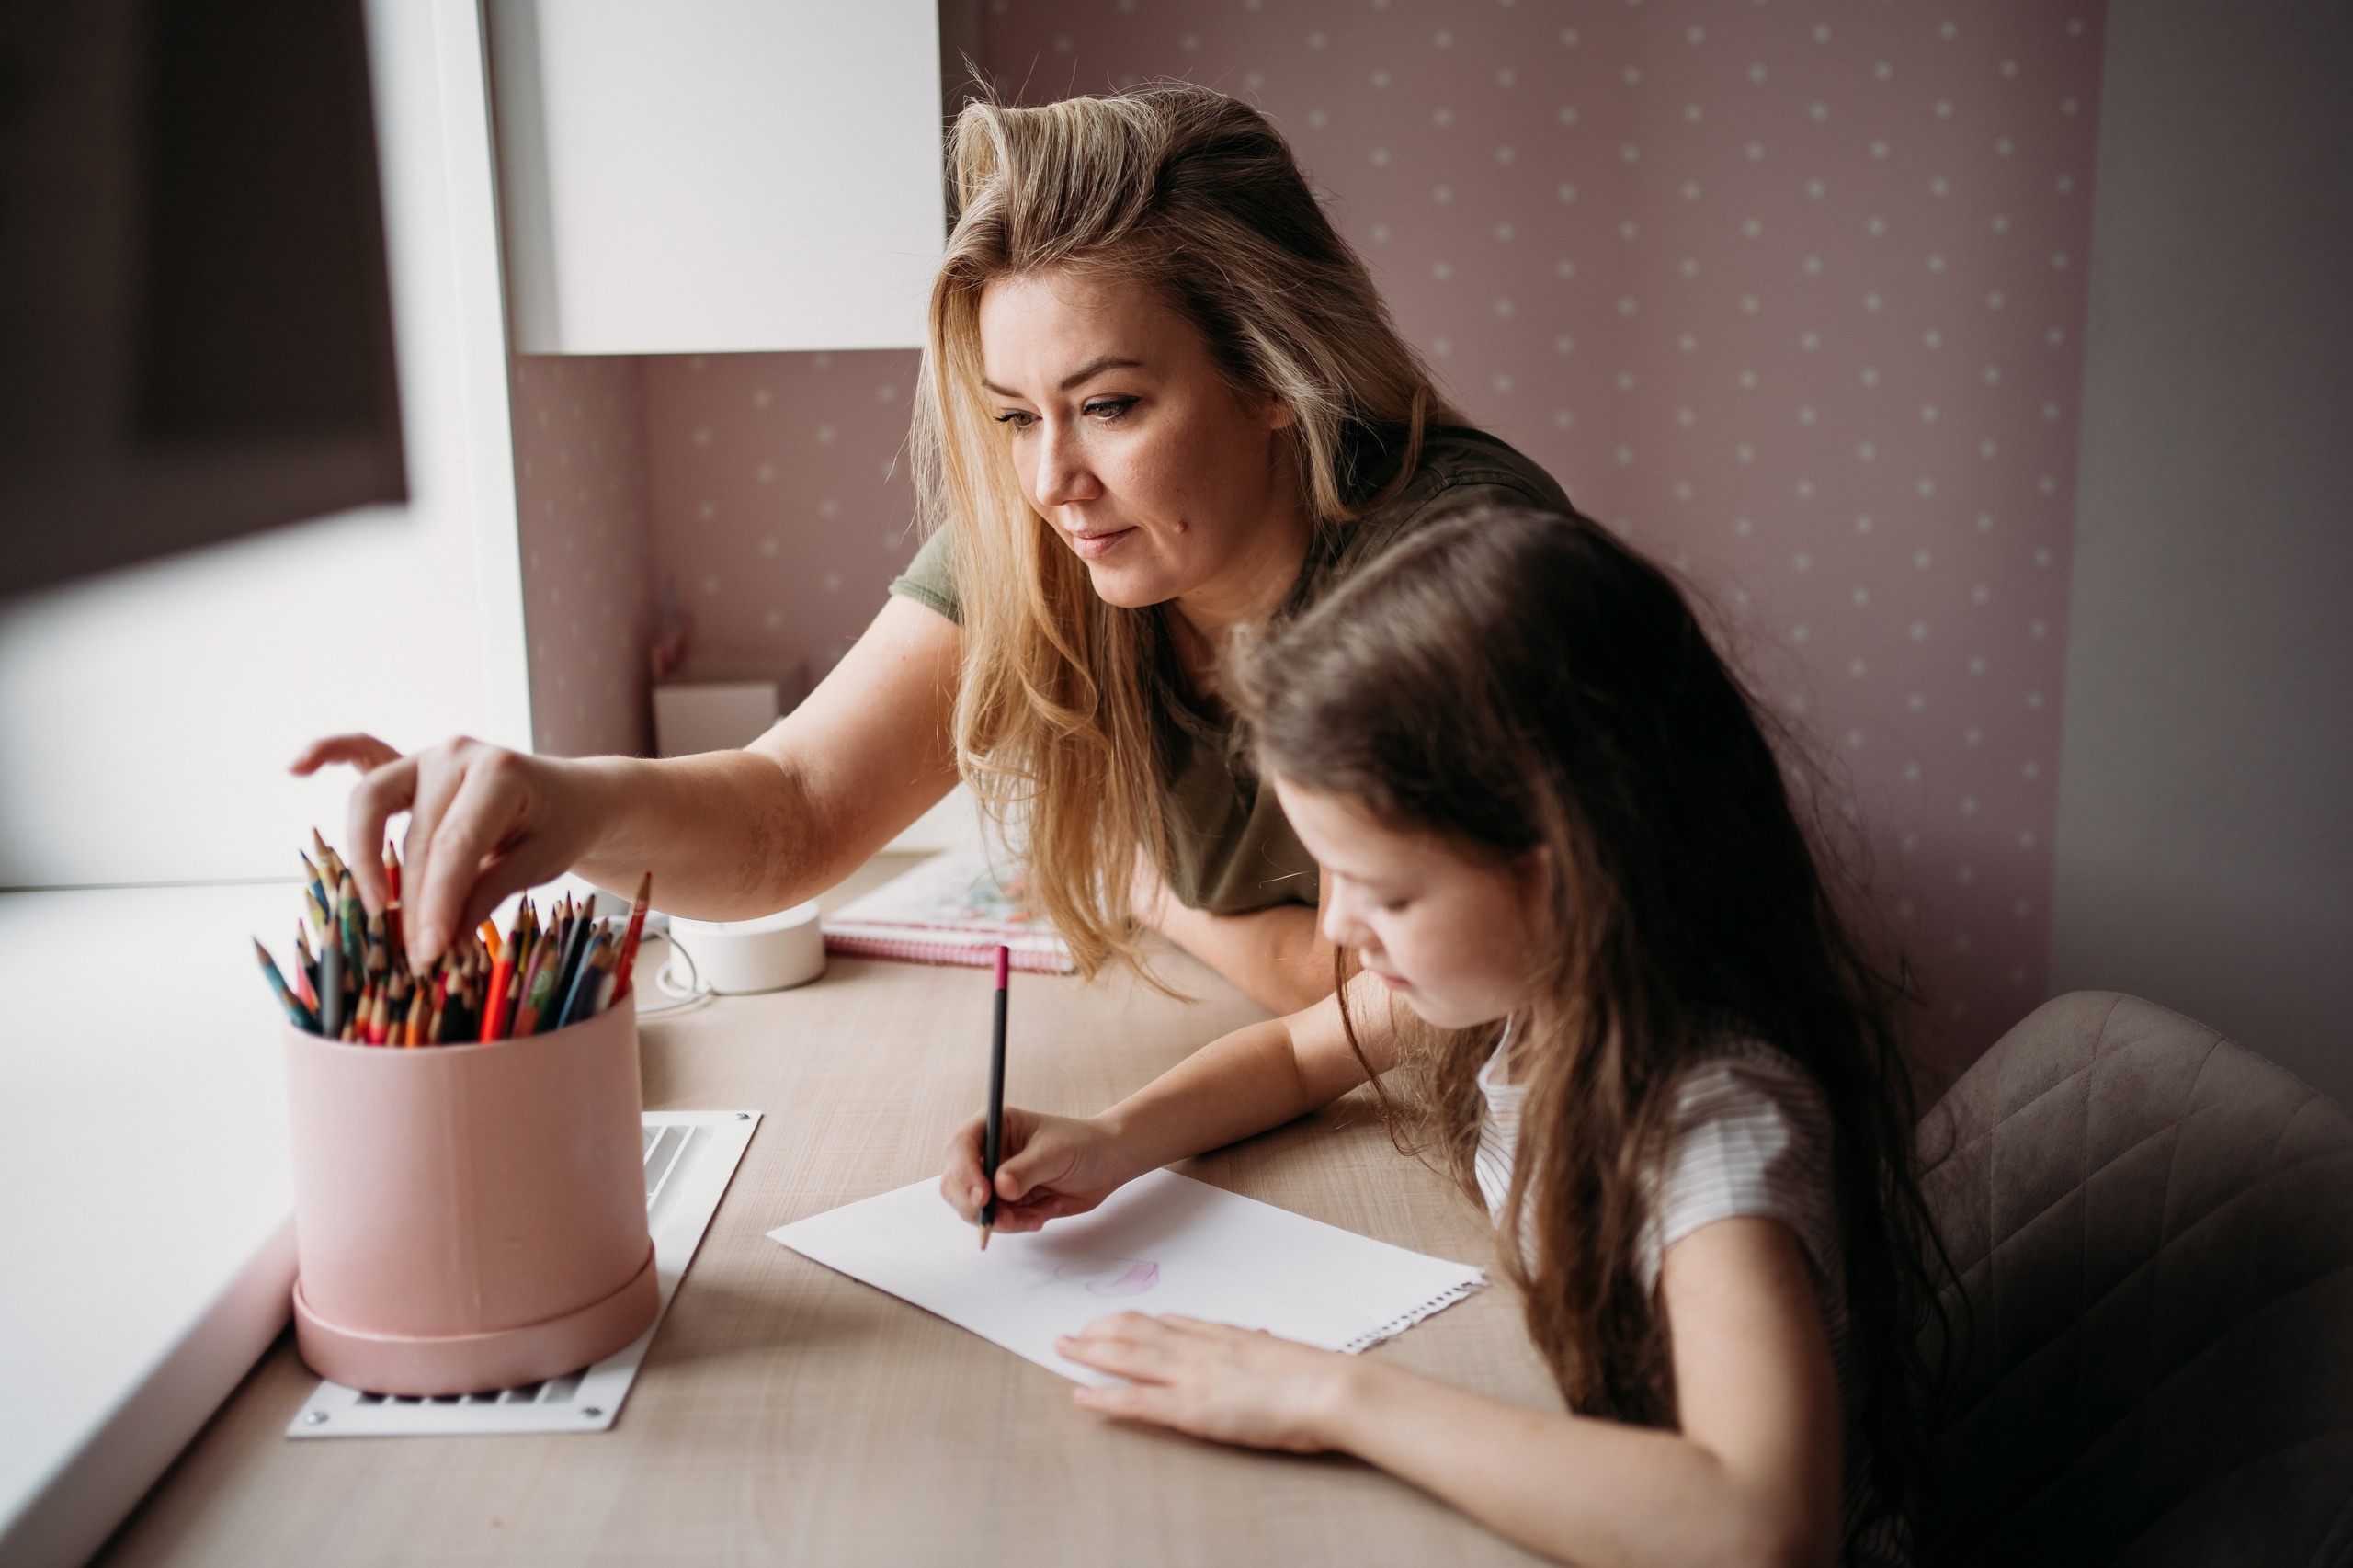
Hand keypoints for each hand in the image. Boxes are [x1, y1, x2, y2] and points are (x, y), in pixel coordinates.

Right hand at [289, 733, 596, 967]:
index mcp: (500, 774)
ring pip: (374, 806)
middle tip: (417, 957)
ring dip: (368, 861)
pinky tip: (295, 769)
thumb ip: (488, 893)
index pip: (456, 847)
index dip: (439, 903)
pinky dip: (326, 754)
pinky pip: (360, 752)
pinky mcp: (409, 763)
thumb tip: (442, 939)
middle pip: (416, 837)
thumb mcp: (540, 863)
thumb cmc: (557, 827)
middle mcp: (457, 755)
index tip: (430, 952)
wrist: (570, 794)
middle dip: (414, 902)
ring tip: (376, 908)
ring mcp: (428, 755)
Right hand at [939, 1108, 1139, 1234]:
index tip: (984, 1196)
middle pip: (956, 1182)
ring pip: (972, 1207)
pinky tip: (1040, 1215)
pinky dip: (1014, 1225)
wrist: (1106, 1164)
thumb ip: (1025, 1170)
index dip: (965, 1173)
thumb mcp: (1055, 1153)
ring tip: (1033, 1218)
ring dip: (999, 1219)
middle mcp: (988, 1152)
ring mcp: (994, 1179)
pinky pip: (996, 1221)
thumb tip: (999, 1188)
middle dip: (976, 1205)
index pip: (961, 1147)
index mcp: (994, 1127)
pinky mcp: (1006, 1202)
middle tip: (1004, 1218)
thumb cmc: (1082, 1145)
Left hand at [1058, 1314, 1356, 1452]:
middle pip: (1137, 1330)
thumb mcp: (1284, 1354)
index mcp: (1225, 1334)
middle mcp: (1200, 1346)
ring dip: (1090, 1353)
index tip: (1116, 1322)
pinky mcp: (1189, 1406)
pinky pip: (1135, 1400)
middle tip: (1074, 1332)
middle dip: (1100, 1330)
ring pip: (1126, 1356)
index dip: (1137, 1323)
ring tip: (1064, 1351)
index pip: (1169, 1322)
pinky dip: (1104, 1397)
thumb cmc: (1318, 1377)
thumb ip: (1264, 1348)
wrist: (1330, 1389)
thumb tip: (1263, 1338)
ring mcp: (1191, 1374)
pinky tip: (1082, 1396)